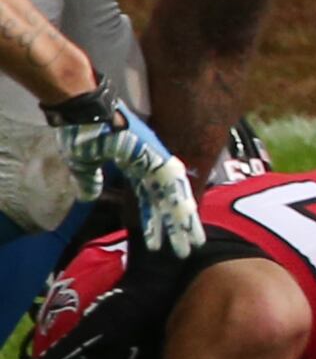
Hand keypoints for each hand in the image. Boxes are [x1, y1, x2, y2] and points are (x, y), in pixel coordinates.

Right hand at [48, 90, 200, 254]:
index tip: (159, 243)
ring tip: (191, 243)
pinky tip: (188, 217)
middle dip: (175, 227)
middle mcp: (150, 164)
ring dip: (182, 220)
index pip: (149, 200)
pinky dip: (178, 200)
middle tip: (187, 250)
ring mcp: (155, 158)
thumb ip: (89, 181)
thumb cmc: (80, 132)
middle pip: (166, 202)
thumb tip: (90, 196)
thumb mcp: (82, 165)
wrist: (82, 109)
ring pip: (174, 195)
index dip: (153, 222)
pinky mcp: (155, 154)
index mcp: (135, 167)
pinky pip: (171, 182)